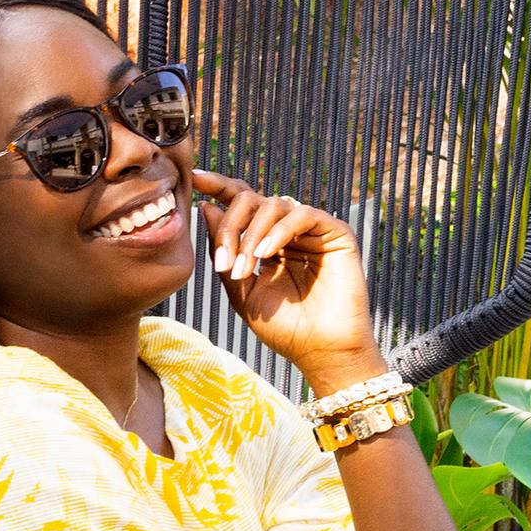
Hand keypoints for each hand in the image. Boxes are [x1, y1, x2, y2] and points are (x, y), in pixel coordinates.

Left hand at [190, 166, 382, 385]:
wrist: (320, 351)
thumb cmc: (283, 327)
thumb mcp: (241, 290)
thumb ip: (223, 251)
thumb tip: (206, 208)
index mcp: (268, 241)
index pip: (243, 203)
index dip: (220, 186)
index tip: (194, 180)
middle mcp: (290, 230)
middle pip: (254, 200)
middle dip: (231, 226)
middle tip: (224, 261)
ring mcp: (313, 230)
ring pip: (274, 204)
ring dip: (252, 234)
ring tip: (244, 268)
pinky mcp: (336, 232)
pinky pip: (301, 213)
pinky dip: (278, 231)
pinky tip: (266, 254)